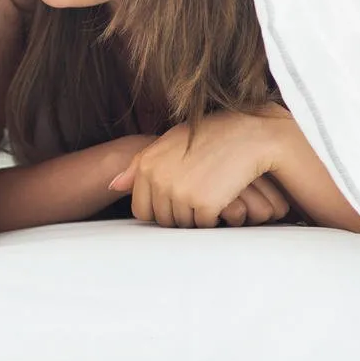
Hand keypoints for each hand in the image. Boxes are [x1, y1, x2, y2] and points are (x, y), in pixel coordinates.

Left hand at [108, 105, 293, 227]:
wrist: (246, 135)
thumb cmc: (206, 138)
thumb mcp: (168, 143)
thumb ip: (138, 165)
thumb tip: (112, 185)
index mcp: (146, 165)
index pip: (142, 210)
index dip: (160, 210)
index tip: (176, 200)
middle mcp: (158, 179)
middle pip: (162, 220)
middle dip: (179, 214)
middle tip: (198, 193)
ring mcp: (179, 192)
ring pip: (182, 225)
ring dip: (196, 215)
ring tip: (210, 190)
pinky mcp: (202, 203)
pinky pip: (203, 225)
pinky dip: (214, 216)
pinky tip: (221, 195)